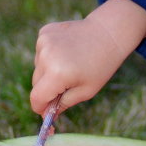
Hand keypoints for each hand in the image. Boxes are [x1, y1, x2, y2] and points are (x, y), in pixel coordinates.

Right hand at [30, 0, 145, 114]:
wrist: (109, 32)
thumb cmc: (101, 65)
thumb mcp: (87, 90)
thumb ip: (64, 104)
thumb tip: (47, 114)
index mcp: (57, 74)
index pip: (37, 98)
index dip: (40, 107)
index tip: (46, 111)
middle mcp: (46, 57)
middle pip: (36, 83)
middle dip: (47, 89)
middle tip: (67, 86)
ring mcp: (43, 42)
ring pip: (38, 67)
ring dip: (49, 71)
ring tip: (71, 64)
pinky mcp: (45, 31)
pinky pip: (41, 52)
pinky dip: (49, 56)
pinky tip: (67, 51)